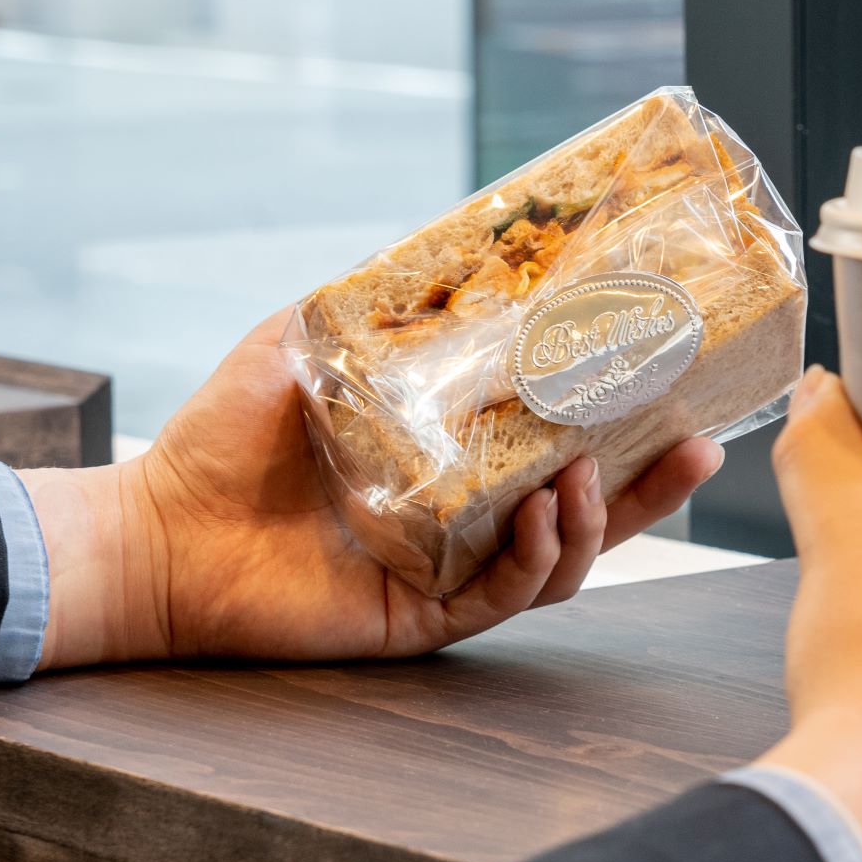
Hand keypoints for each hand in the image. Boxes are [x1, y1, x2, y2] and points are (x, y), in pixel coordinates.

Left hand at [23, 309, 724, 669]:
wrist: (156, 528)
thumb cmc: (222, 439)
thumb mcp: (304, 344)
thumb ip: (372, 304)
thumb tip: (448, 244)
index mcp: (451, 460)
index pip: (557, 440)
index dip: (621, 420)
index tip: (674, 380)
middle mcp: (463, 520)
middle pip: (590, 509)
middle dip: (654, 486)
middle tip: (704, 446)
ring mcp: (448, 572)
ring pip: (562, 561)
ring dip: (596, 523)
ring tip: (587, 480)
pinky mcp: (420, 618)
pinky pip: (504, 598)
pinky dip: (535, 559)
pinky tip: (543, 517)